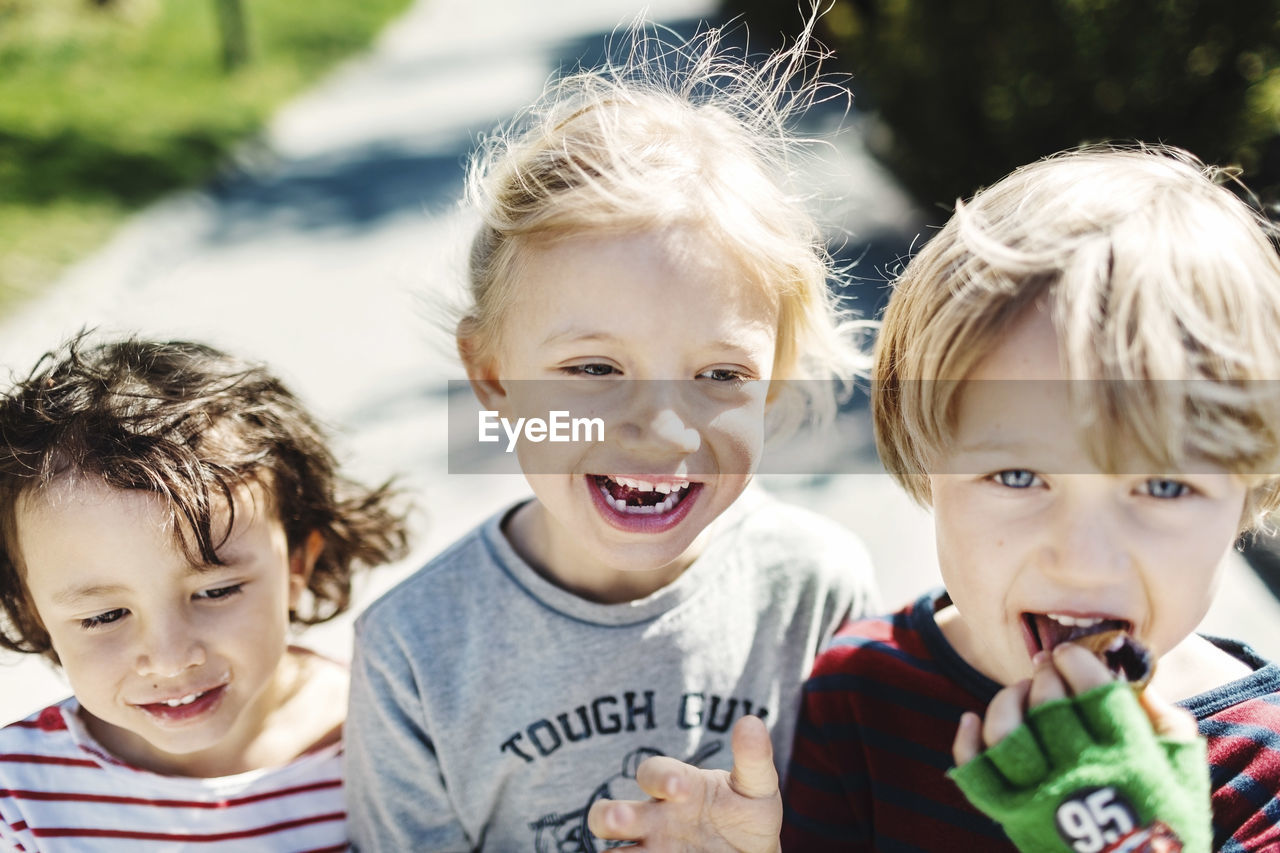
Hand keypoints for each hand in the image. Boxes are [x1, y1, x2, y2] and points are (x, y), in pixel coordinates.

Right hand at [586, 715, 781, 852]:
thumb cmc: (748, 815)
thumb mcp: (756, 788)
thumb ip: (753, 758)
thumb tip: (751, 721)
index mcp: (676, 786)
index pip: (653, 773)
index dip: (661, 777)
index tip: (680, 788)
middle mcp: (654, 819)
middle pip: (609, 813)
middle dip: (609, 815)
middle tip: (621, 819)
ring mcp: (651, 850)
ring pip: (611, 852)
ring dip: (609, 852)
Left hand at [947, 642, 1210, 852]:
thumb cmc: (1164, 824)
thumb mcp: (1183, 772)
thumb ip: (1165, 720)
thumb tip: (1130, 676)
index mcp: (1130, 759)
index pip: (1094, 690)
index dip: (1077, 661)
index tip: (1071, 654)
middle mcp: (1081, 776)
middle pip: (1047, 704)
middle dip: (1046, 675)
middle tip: (1048, 669)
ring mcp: (1041, 797)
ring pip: (1006, 731)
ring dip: (1008, 700)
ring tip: (1021, 691)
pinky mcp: (1012, 816)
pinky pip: (975, 771)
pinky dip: (966, 739)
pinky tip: (972, 719)